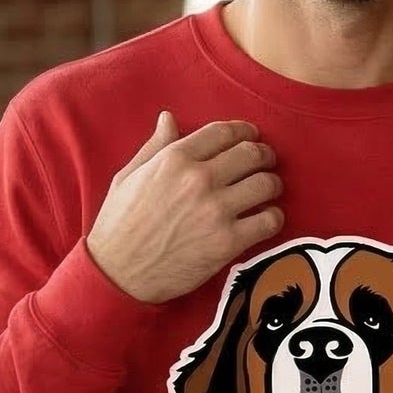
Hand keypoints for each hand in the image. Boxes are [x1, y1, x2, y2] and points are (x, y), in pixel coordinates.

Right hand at [87, 113, 283, 303]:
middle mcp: (198, 179)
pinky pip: (270, 220)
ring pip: (266, 184)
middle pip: (251, 154)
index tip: (251, 136)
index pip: (223, 132)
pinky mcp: (228, 241)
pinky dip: (274, 217)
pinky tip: (266, 218)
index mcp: (174, 159)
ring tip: (268, 190)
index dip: (244, 131)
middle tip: (265, 162)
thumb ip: (154, 147)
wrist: (119, 274)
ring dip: (272, 184)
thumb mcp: (128, 177)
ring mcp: (216, 210)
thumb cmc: (119, 225)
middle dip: (264, 155)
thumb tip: (169, 118)